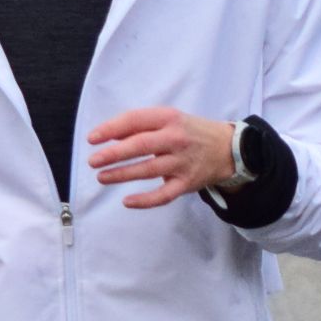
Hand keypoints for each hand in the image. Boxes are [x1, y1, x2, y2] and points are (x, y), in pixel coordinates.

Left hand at [84, 107, 238, 207]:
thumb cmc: (190, 132)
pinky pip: (163, 195)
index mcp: (169, 118)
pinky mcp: (187, 183)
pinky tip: (127, 202)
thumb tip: (109, 136)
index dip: (111, 129)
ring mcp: (182, 162)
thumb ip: (141, 126)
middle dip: (113, 154)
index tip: (92, 139)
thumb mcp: (169, 119)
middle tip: (94, 161)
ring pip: (148, 170)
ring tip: (102, 177)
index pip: (135, 120)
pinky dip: (145, 201)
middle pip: (140, 146)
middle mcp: (176, 139)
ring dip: (122, 174)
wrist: (227, 148)